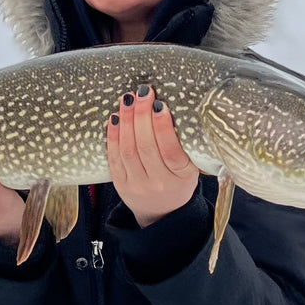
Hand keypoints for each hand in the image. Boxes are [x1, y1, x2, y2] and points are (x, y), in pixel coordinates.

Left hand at [106, 85, 198, 227]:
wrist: (163, 212)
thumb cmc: (179, 180)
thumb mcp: (190, 166)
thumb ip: (183, 142)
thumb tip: (166, 105)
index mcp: (181, 177)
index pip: (171, 151)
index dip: (163, 127)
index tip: (160, 104)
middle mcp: (158, 183)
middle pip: (146, 147)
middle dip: (142, 116)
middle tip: (142, 92)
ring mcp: (137, 185)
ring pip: (128, 151)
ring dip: (126, 121)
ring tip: (128, 100)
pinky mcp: (120, 184)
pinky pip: (114, 158)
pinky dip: (113, 136)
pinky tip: (115, 117)